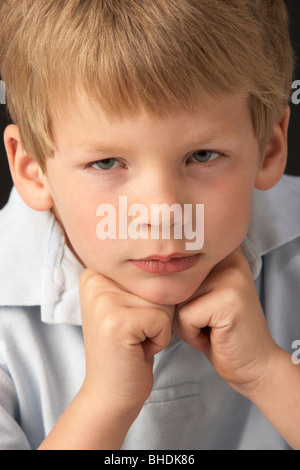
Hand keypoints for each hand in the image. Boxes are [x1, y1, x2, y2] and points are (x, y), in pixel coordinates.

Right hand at [79, 268, 173, 417]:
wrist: (109, 392)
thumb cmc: (127, 346)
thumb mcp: (126, 302)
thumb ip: (139, 278)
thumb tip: (173, 255)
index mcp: (95, 271)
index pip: (148, 268)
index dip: (150, 298)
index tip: (129, 318)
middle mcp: (94, 279)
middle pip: (156, 282)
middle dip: (157, 311)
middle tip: (134, 331)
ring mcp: (103, 300)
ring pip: (163, 299)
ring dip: (160, 324)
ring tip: (136, 339)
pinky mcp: (117, 322)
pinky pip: (163, 320)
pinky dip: (160, 339)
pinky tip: (139, 349)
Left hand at [174, 247, 279, 396]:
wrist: (254, 365)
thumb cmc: (218, 331)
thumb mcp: (197, 296)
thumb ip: (181, 276)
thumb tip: (143, 268)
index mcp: (220, 250)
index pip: (173, 260)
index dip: (173, 290)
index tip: (195, 305)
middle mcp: (228, 256)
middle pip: (172, 280)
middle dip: (179, 308)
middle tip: (206, 320)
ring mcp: (231, 276)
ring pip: (176, 298)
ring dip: (184, 322)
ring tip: (210, 327)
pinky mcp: (229, 300)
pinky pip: (185, 317)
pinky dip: (191, 335)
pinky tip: (213, 337)